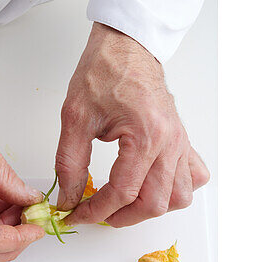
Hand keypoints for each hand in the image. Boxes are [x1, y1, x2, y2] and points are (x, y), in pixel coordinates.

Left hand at [55, 24, 208, 227]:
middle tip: (96, 213)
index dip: (95, 211)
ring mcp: (180, 141)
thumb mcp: (75, 117)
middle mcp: (170, 141)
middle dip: (122, 216)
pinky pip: (193, 176)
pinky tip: (153, 185)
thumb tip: (68, 198)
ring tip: (124, 203)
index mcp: (146, 135)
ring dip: (151, 207)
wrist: (126, 46)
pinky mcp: (182, 139)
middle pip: (154, 203)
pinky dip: (176, 189)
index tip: (76, 213)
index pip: (123, 192)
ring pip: (179, 196)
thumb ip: (69, 164)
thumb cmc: (104, 72)